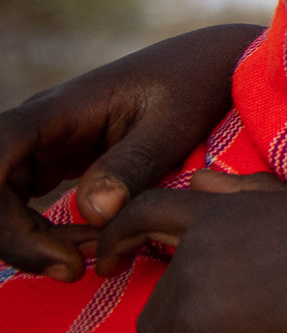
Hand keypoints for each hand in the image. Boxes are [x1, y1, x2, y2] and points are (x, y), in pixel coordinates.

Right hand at [0, 23, 262, 279]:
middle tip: (73, 269)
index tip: (56, 254)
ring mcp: (45, 143)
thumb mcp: (175, 122)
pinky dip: (46, 232)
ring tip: (88, 259)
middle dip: (16, 238)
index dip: (2, 216)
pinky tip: (90, 243)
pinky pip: (25, 203)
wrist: (219, 63)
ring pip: (3, 200)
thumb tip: (93, 212)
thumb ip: (134, 163)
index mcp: (60, 109)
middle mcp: (40, 125)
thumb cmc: (201, 83)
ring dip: (31, 238)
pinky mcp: (59, 159)